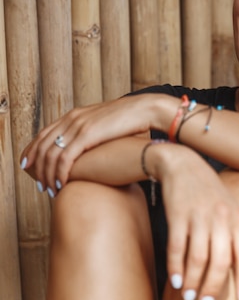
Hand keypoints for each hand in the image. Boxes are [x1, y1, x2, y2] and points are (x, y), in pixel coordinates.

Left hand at [19, 94, 165, 193]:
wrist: (147, 109)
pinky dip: (59, 174)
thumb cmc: (134, 119)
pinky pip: (64, 159)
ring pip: (50, 154)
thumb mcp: (107, 124)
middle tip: (40, 184)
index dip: (34, 151)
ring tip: (50, 189)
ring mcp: (78, 126)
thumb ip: (96, 132)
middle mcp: (72, 118)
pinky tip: (61, 185)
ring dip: (47, 175)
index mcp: (76, 114)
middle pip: (42, 145)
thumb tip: (95, 145)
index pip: (44, 133)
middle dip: (37, 167)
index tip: (30, 167)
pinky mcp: (87, 135)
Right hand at [152, 143, 238, 299]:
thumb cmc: (210, 193)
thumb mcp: (232, 211)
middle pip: (220, 260)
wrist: (183, 164)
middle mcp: (221, 218)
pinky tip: (175, 281)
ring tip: (189, 296)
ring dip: (192, 281)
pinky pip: (176, 248)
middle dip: (213, 287)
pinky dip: (175, 267)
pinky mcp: (177, 215)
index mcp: (238, 218)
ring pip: (197, 257)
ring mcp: (199, 216)